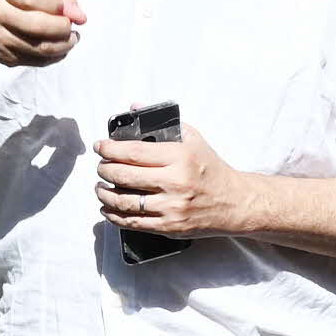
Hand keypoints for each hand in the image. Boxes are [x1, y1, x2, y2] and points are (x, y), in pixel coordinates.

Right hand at [0, 0, 84, 68]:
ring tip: (72, 38)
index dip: (60, 6)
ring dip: (63, 45)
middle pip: (38, 26)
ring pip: (40, 47)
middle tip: (73, 28)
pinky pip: (36, 61)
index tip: (78, 14)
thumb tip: (79, 15)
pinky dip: (55, 56)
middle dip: (63, 29)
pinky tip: (60, 49)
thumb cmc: (7, 1)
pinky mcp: (4, 57)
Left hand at [96, 123, 252, 241]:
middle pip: (124, 175)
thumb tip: (135, 108)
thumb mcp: (193, 139)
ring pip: (124, 201)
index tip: (100, 146)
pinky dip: (114, 215)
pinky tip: (108, 208)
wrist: (235, 202)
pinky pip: (133, 222)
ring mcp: (171, 207)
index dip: (110, 149)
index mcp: (179, 157)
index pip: (133, 151)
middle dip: (104, 169)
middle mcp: (174, 182)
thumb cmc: (212, 170)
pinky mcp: (169, 226)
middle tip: (101, 166)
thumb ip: (165, 124)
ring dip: (104, 193)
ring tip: (100, 187)